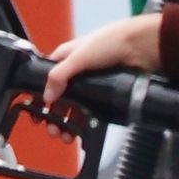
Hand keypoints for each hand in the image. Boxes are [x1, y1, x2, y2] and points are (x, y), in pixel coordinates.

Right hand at [42, 14, 160, 133]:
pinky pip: (90, 113)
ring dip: (67, 124)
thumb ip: (59, 75)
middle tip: (52, 131)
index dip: (40, 97)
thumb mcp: (79, 56)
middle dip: (53, 117)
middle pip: (60, 99)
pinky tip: (80, 133)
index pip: (47, 80)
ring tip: (65, 136)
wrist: (142, 48)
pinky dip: (83, 124)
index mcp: (66, 58)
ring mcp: (91, 85)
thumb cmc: (110, 42)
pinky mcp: (105, 96)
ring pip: (74, 109)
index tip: (36, 114)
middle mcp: (77, 73)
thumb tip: (47, 96)